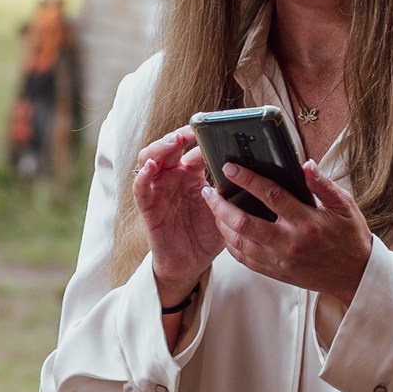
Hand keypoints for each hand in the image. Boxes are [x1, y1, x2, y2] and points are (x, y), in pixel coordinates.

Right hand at [131, 128, 225, 305]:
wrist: (191, 263)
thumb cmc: (207, 235)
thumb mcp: (226, 209)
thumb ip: (232, 190)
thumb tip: (252, 170)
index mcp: (191, 173)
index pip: (192, 147)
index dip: (200, 136)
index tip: (215, 128)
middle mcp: (172, 177)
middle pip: (167, 146)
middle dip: (178, 135)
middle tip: (192, 130)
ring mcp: (159, 190)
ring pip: (149, 159)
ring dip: (160, 148)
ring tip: (173, 143)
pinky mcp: (149, 207)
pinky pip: (140, 188)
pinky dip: (143, 175)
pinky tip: (151, 167)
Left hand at [199, 153, 374, 307]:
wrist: (354, 275)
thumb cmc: (350, 236)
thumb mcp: (345, 205)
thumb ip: (324, 184)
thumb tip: (305, 165)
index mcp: (307, 222)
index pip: (271, 196)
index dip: (247, 179)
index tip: (230, 168)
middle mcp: (290, 243)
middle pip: (245, 223)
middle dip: (222, 206)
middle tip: (210, 191)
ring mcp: (280, 261)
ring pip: (239, 243)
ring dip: (221, 224)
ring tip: (214, 208)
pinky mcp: (275, 272)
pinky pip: (244, 259)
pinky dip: (230, 244)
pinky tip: (226, 230)